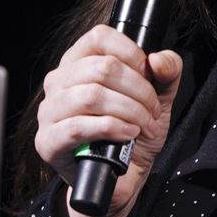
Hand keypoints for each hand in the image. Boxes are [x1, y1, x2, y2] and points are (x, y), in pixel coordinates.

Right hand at [35, 25, 182, 216]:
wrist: (120, 179)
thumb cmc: (131, 134)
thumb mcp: (159, 99)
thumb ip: (167, 73)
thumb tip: (158, 60)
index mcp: (79, 62)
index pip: (100, 37)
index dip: (132, 54)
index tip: (149, 76)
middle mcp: (59, 82)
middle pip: (102, 67)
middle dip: (139, 91)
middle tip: (153, 111)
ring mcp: (49, 111)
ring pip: (91, 95)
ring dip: (129, 111)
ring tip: (143, 125)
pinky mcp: (48, 141)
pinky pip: (78, 127)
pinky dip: (111, 128)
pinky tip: (127, 135)